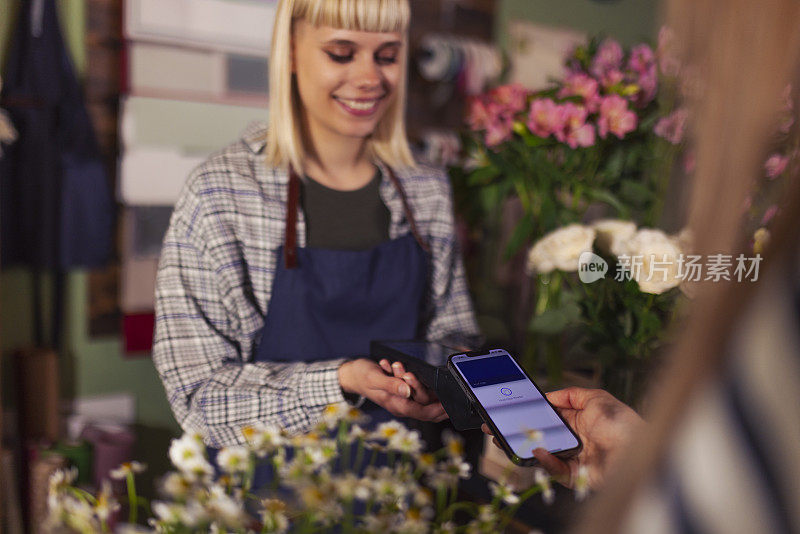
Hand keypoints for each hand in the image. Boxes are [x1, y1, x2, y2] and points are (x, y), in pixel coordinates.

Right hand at [338, 359, 446, 421]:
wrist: (352, 374)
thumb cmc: (362, 376)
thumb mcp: (374, 378)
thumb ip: (390, 385)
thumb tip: (407, 391)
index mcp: (396, 405)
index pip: (423, 412)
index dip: (439, 410)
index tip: (450, 404)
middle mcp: (402, 404)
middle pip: (426, 404)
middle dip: (424, 388)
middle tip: (415, 374)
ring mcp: (402, 398)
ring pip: (421, 395)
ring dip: (416, 380)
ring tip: (398, 365)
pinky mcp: (402, 390)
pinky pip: (415, 387)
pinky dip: (412, 377)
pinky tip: (397, 367)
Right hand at [481, 387, 642, 488]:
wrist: (639, 454)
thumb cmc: (622, 425)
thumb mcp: (597, 399)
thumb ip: (571, 395)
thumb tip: (548, 396)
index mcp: (579, 420)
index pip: (548, 415)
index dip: (530, 412)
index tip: (511, 408)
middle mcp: (574, 438)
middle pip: (540, 434)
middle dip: (518, 430)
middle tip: (496, 426)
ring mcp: (572, 457)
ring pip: (541, 452)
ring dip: (524, 445)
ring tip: (505, 439)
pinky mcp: (574, 475)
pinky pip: (553, 468)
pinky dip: (543, 460)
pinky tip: (537, 450)